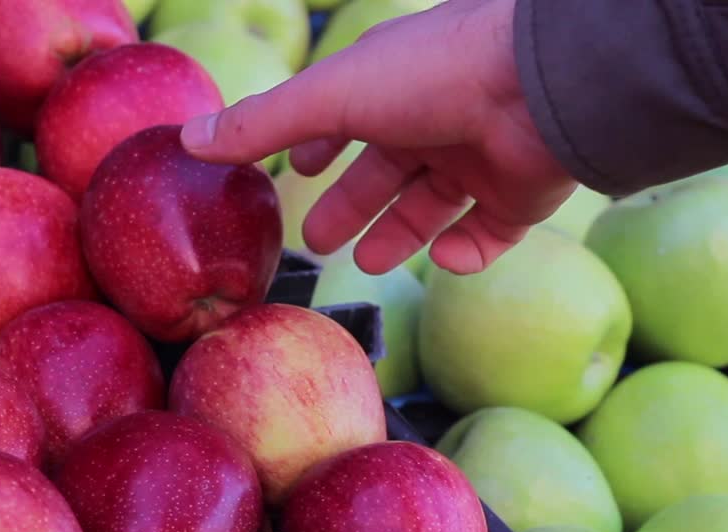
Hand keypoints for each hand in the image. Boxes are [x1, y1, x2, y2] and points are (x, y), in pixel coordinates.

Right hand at [178, 0, 577, 274]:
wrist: (541, 86)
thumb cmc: (430, 75)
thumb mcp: (331, 96)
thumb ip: (262, 123)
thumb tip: (186, 139)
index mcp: (392, 84)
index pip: (349, 117)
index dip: (322, 144)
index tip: (301, 170)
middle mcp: (435, 118)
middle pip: (385, 172)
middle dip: (352, 203)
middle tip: (318, 242)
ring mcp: (480, 158)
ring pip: (432, 207)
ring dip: (398, 233)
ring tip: (364, 259)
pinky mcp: (519, 198)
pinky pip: (487, 235)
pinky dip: (463, 252)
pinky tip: (443, 255)